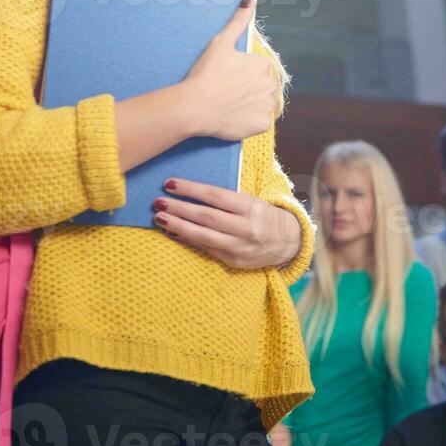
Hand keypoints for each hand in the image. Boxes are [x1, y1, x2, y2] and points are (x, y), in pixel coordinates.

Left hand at [154, 177, 300, 269]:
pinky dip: (188, 241)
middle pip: (206, 217)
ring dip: (178, 226)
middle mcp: (245, 227)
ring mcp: (238, 247)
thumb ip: (226, 199)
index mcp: (250, 207)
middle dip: (179, 209)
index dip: (191, 189)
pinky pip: (206, 249)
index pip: (215, 196)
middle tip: (157, 202)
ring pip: (203, 236)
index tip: (170, 183)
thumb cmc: (264, 215)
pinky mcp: (233, 261)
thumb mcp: (251, 201)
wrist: (288, 242)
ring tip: (159, 218)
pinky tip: (173, 234)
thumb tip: (191, 193)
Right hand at [180, 0, 278, 140]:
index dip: (241, 74)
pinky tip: (234, 115)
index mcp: (263, 65)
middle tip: (227, 92)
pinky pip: (259, 122)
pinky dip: (249, 120)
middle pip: (261, 87)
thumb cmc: (206, 73)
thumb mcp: (221, 42)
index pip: (257, 70)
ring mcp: (267, 106)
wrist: (195, 106)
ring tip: (229, 104)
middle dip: (248, 89)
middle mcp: (270, 85)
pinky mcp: (261, 125)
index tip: (226, 78)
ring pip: (261, 104)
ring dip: (250, 104)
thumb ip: (238, 21)